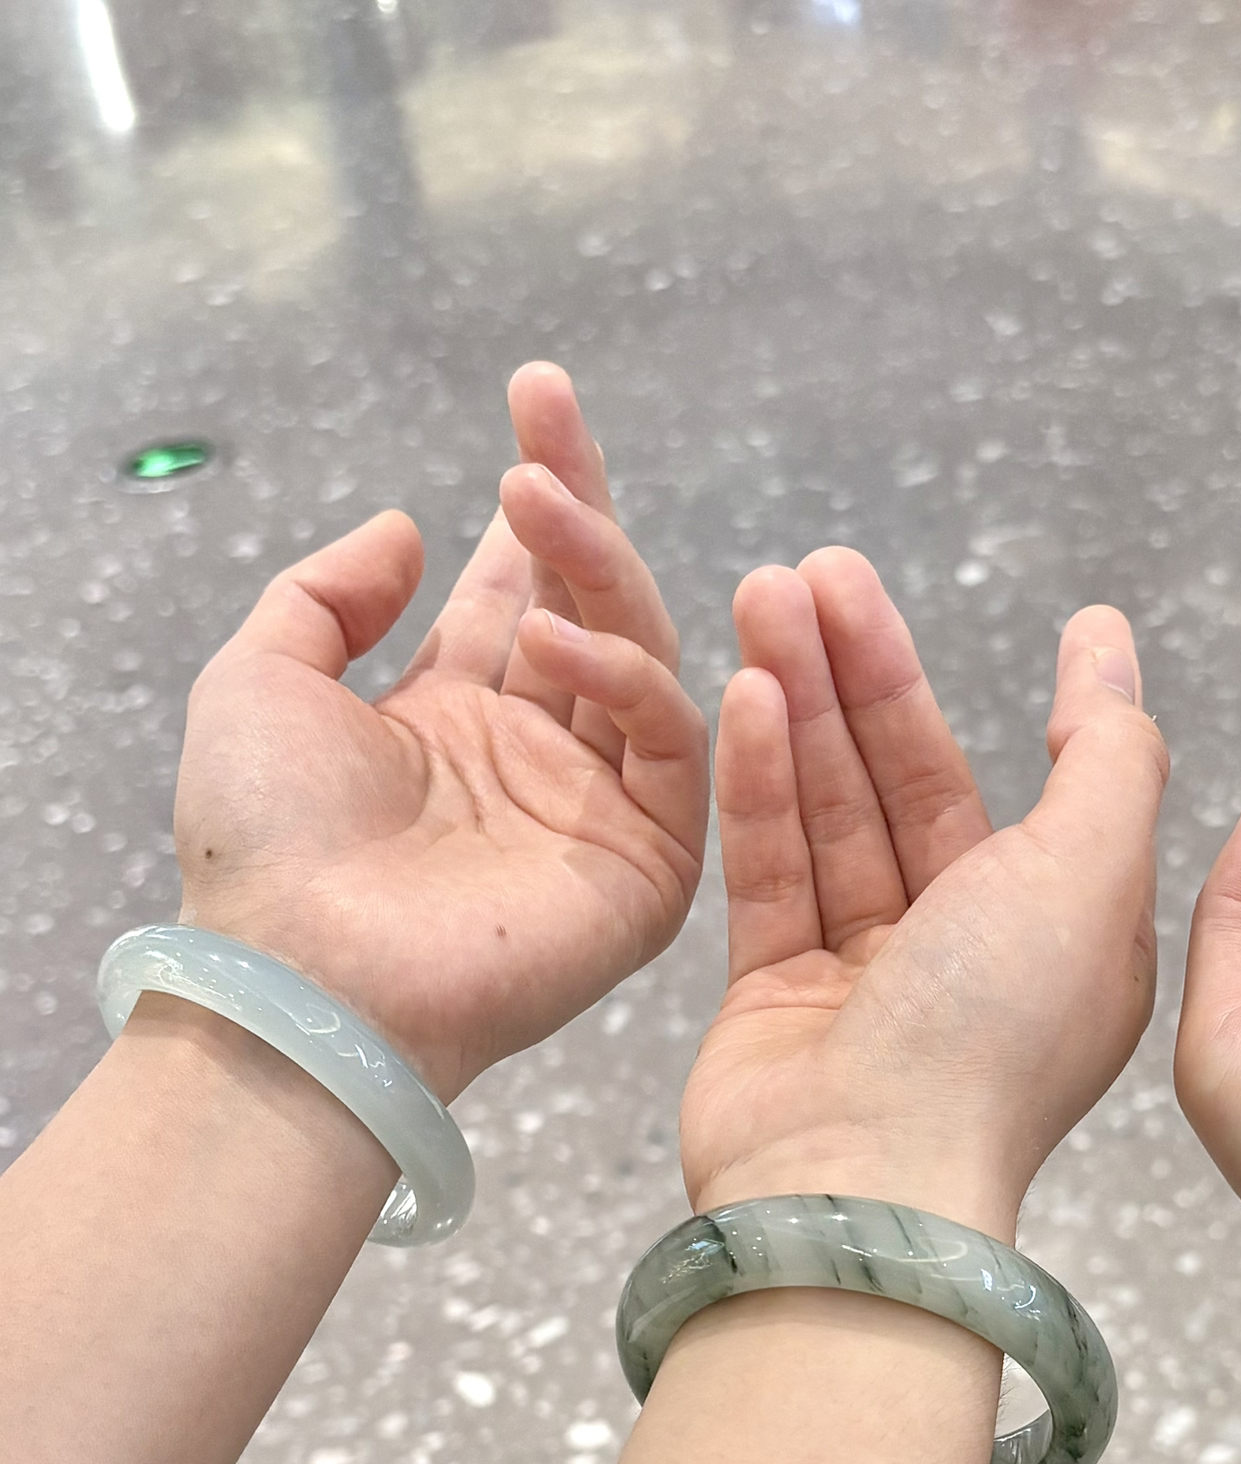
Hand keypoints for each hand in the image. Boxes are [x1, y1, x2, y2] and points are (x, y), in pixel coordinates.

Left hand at [172, 363, 707, 1099]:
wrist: (306, 977)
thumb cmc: (267, 846)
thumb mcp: (259, 682)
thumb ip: (327, 595)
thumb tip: (406, 529)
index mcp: (453, 722)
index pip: (521, 593)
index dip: (535, 505)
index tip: (533, 403)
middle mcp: (535, 759)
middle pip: (590, 607)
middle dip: (576, 503)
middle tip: (548, 409)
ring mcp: (596, 810)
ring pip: (641, 658)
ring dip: (599, 569)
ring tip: (540, 499)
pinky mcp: (646, 867)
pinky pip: (675, 752)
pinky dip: (636, 682)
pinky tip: (566, 640)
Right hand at [679, 548, 1167, 1240]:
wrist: (856, 1184)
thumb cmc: (990, 1038)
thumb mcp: (1090, 875)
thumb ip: (1106, 756)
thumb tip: (1112, 653)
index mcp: (1073, 940)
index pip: (1052, 793)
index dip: (1048, 698)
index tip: (1052, 613)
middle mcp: (974, 959)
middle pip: (921, 790)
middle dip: (872, 679)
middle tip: (818, 570)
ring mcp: (871, 983)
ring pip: (837, 818)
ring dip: (805, 706)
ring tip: (763, 596)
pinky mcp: (777, 1000)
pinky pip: (771, 869)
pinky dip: (761, 783)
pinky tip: (745, 694)